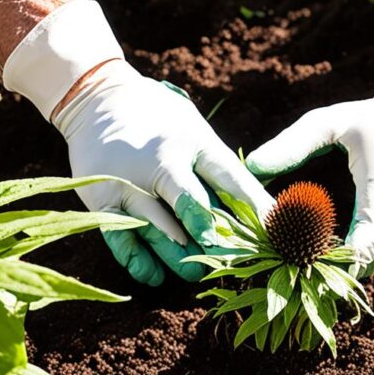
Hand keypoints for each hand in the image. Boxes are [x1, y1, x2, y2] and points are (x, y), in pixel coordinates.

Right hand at [3, 0, 273, 285]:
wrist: (97, 98)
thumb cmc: (161, 119)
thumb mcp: (195, 130)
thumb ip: (219, 168)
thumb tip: (258, 210)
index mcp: (194, 142)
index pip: (231, 179)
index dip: (255, 208)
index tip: (275, 234)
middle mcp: (163, 162)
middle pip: (194, 208)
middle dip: (217, 240)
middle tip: (234, 264)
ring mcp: (131, 182)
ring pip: (161, 232)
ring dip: (183, 260)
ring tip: (198, 274)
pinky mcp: (103, 200)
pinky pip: (123, 241)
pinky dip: (141, 263)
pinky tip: (157, 275)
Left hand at [247, 25, 373, 276]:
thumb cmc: (370, 119)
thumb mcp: (330, 122)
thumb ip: (293, 143)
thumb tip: (250, 165)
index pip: (366, 241)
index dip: (334, 259)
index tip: (299, 261)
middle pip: (365, 262)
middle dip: (329, 270)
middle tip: (287, 268)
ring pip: (369, 263)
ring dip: (337, 267)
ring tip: (296, 263)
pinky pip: (371, 253)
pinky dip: (346, 257)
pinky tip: (315, 251)